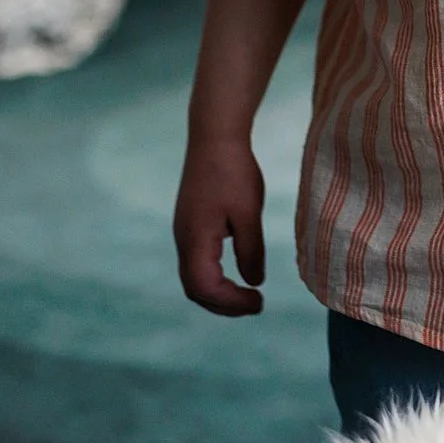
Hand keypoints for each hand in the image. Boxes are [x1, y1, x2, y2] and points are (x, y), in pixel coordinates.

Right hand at [174, 133, 266, 316]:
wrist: (214, 136)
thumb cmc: (233, 171)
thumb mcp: (249, 213)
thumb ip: (250, 251)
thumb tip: (254, 282)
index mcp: (195, 240)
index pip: (205, 288)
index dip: (232, 303)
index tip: (260, 301)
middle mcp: (183, 240)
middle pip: (195, 289)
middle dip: (224, 305)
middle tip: (255, 306)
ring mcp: (184, 232)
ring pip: (194, 277)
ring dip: (218, 293)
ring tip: (247, 296)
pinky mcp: (189, 224)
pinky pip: (196, 262)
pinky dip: (214, 278)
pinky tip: (235, 274)